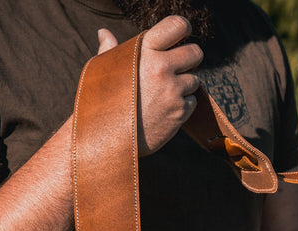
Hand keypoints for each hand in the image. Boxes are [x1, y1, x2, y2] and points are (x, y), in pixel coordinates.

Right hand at [97, 16, 203, 155]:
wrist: (106, 138)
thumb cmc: (101, 100)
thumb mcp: (102, 69)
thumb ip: (110, 49)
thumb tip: (104, 33)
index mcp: (145, 50)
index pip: (177, 25)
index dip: (182, 30)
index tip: (180, 38)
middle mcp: (161, 67)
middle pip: (195, 52)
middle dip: (189, 60)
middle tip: (175, 69)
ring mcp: (172, 90)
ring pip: (195, 79)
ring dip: (184, 85)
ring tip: (162, 94)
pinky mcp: (180, 111)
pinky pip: (193, 101)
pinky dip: (183, 105)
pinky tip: (164, 109)